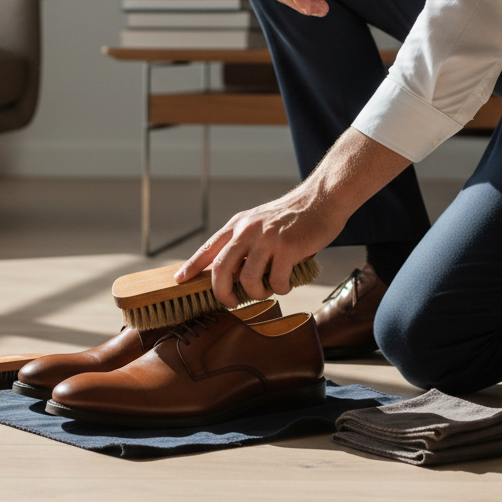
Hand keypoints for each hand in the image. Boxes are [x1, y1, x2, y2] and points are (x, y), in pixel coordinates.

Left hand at [175, 187, 346, 307]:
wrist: (321, 199)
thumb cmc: (292, 216)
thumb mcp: (258, 222)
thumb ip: (244, 242)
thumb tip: (230, 272)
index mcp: (237, 225)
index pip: (207, 248)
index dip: (191, 266)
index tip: (179, 280)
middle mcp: (246, 231)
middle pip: (220, 269)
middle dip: (221, 292)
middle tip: (230, 302)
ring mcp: (266, 239)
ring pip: (247, 280)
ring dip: (256, 293)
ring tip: (267, 290)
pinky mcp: (286, 248)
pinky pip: (275, 281)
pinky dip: (280, 289)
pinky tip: (286, 283)